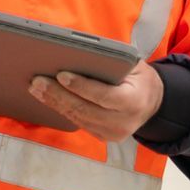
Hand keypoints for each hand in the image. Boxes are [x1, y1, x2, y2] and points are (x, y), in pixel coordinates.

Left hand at [29, 60, 164, 141]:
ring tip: (36, 88)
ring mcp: (111, 133)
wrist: (152, 104)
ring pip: (77, 117)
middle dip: (58, 94)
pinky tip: (47, 98)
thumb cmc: (140, 79)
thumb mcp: (135, 66)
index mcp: (133, 102)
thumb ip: (114, 61)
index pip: (103, 96)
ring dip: (53, 102)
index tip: (61, 75)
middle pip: (84, 109)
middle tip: (38, 81)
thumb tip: (81, 52)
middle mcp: (122, 122)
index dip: (81, 86)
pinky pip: (78, 122)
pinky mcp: (102, 136)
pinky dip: (60, 109)